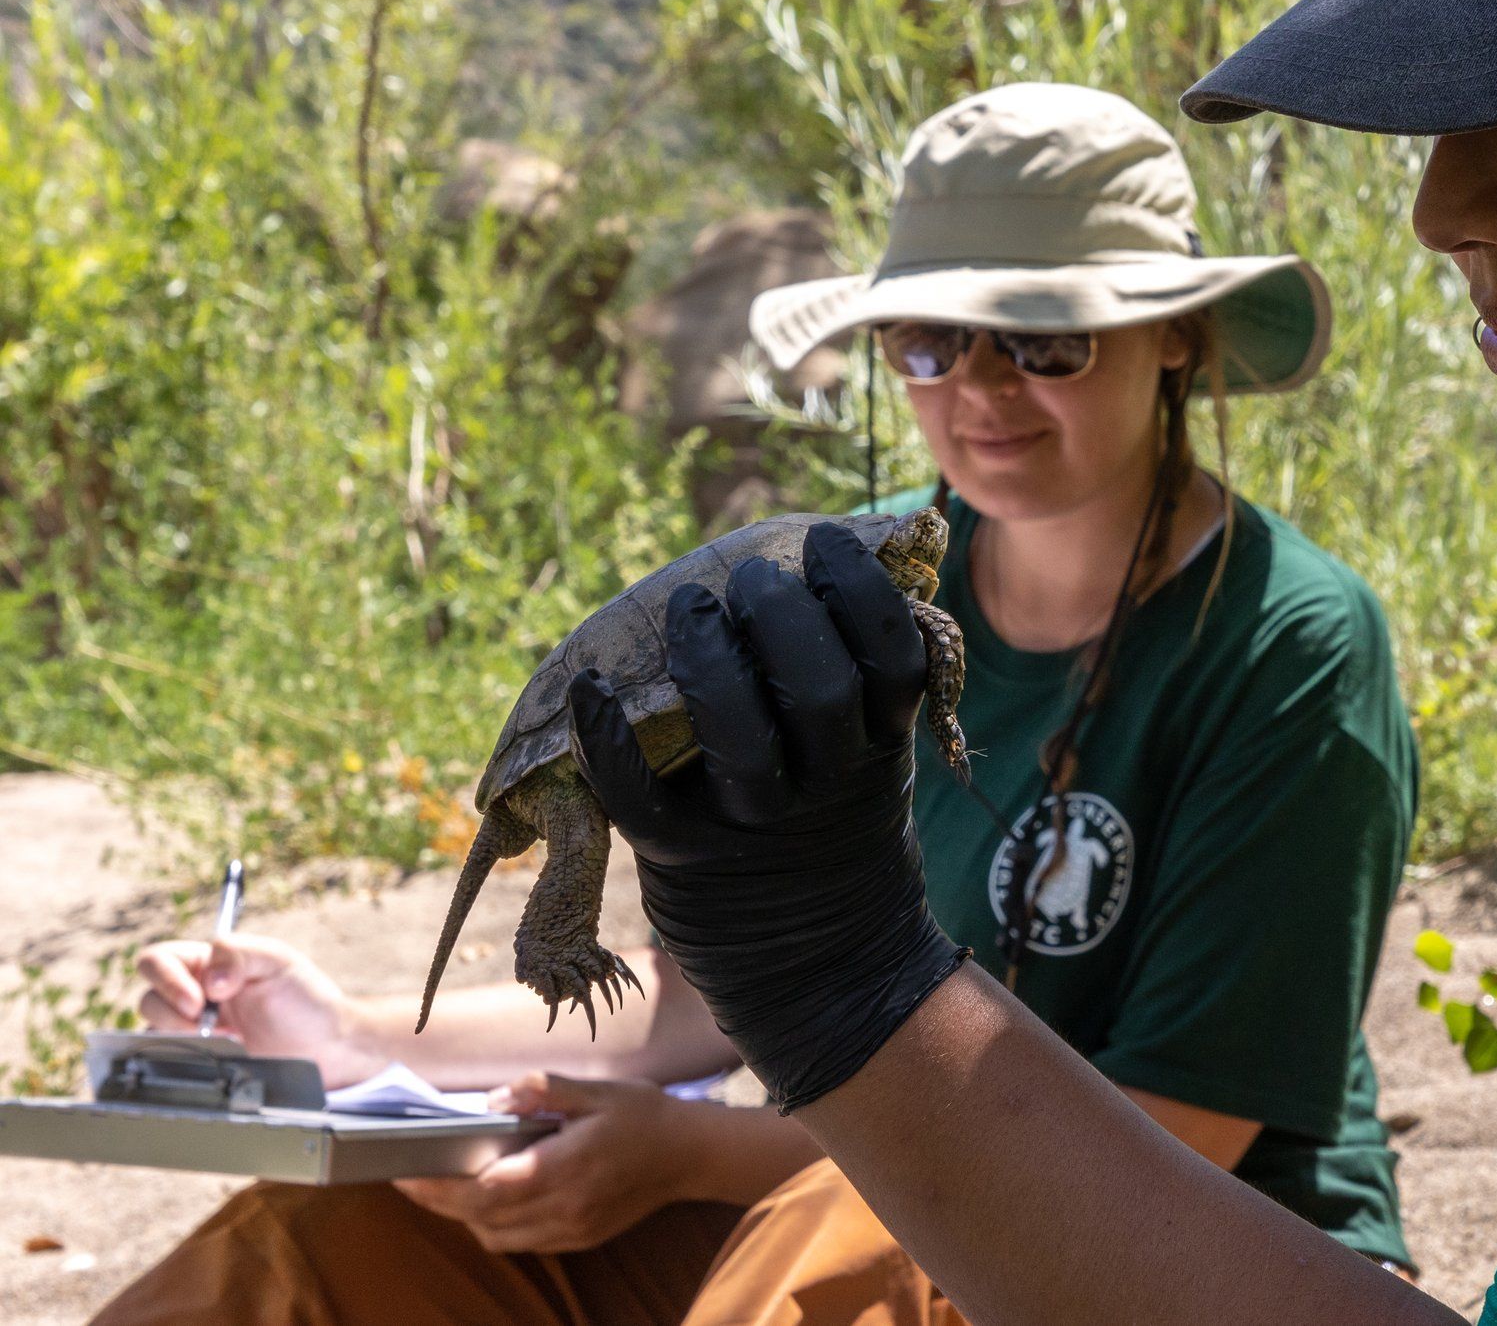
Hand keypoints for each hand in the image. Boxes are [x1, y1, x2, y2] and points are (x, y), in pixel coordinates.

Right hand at [134, 934, 383, 1086]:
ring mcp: (191, 1029)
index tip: (200, 1000)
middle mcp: (193, 994)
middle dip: (169, 1012)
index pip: (158, 960)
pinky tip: (210, 1056)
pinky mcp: (195, 1060)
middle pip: (148, 996)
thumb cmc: (304, 997)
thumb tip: (208, 980)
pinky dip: (177, 1059)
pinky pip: (163, 1060)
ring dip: (176, 1036)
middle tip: (205, 1025)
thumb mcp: (278, 960)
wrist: (324, 1047)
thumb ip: (239, 953)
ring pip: (150, 1030)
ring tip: (219, 1040)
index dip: (167, 978)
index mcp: (207, 963)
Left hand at [395, 1072, 689, 1252]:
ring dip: (460, 1216)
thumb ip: (543, 1090)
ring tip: (436, 1188)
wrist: (689, 1155)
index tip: (407, 1168)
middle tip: (406, 1179)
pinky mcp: (576, 1239)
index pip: (487, 1186)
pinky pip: (517, 1241)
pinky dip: (489, 1226)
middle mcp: (565, 1206)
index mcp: (568, 1166)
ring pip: (494, 1235)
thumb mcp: (596, 1089)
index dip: (441, 1182)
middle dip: (437, 1199)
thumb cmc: (642, 1116)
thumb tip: (494, 1102)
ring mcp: (571, 1228)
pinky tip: (481, 1202)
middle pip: (481, 1215)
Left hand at [569, 521, 964, 1112]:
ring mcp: (757, 828)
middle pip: (818, 688)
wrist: (828, 973)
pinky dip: (606, 739)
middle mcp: (828, 789)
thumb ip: (858, 689)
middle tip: (752, 579)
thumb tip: (819, 571)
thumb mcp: (877, 764)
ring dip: (709, 659)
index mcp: (883, 752)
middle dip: (781, 614)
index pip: (890, 657)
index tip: (827, 543)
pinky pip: (639, 798)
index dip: (860, 591)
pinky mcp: (686, 862)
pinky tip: (587, 687)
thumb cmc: (842, 836)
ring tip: (690, 609)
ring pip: (737, 735)